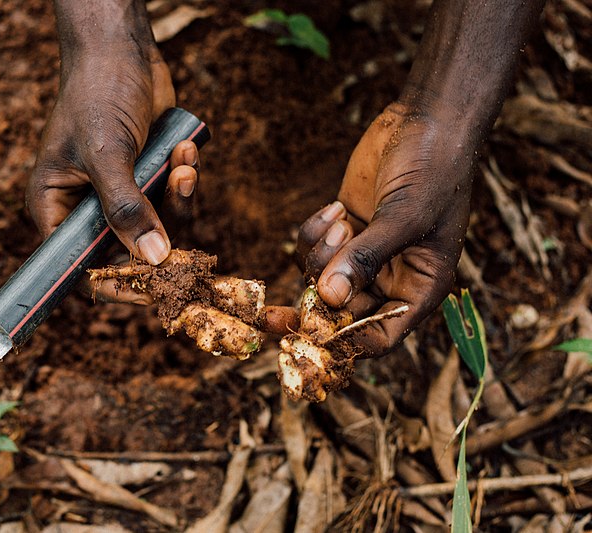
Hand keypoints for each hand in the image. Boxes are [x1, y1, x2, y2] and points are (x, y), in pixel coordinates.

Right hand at [27, 19, 198, 302]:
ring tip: (183, 164)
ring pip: (160, 228)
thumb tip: (154, 260)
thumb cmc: (96, 95)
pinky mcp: (151, 181)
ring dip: (179, 200)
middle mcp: (89, 209)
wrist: (121, 51)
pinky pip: (175, 201)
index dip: (115, 283)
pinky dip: (185, 180)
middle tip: (181, 210)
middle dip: (161, 234)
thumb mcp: (106, 154)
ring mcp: (122, 195)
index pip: (81, 266)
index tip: (153, 290)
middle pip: (128, 253)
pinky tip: (187, 150)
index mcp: (56, 209)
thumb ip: (126, 209)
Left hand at [298, 102, 474, 356]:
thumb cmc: (434, 170)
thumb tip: (328, 298)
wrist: (427, 121)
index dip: (344, 342)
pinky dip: (313, 235)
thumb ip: (366, 257)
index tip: (307, 337)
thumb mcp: (404, 217)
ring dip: (320, 257)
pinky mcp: (345, 230)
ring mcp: (365, 254)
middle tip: (271, 315)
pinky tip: (334, 208)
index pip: (380, 336)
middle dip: (313, 306)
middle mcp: (392, 278)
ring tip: (341, 222)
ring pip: (321, 280)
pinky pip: (314, 250)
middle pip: (342, 314)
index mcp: (419, 288)